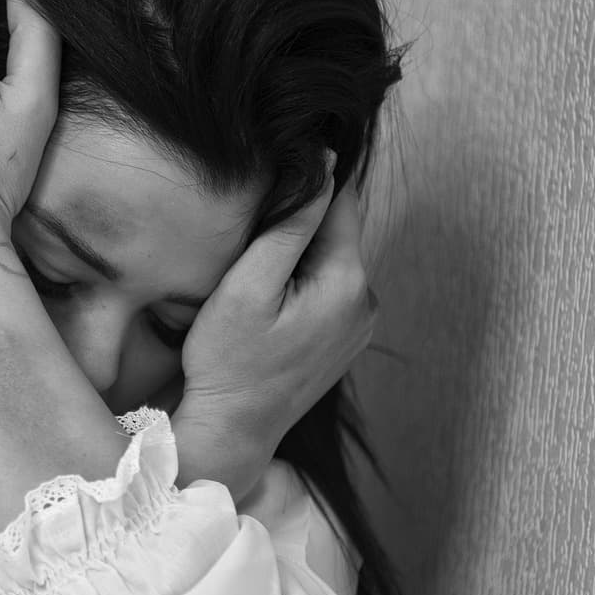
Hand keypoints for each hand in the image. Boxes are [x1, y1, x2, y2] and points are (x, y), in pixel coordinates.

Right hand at [171, 157, 376, 497]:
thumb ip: (290, 225)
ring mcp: (359, 325)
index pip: (340, 200)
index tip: (269, 183)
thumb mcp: (248, 286)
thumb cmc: (228, 361)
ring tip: (254, 273)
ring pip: (331, 260)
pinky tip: (267, 302)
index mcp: (348, 281)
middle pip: (336, 231)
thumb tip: (325, 164)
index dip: (306, 182)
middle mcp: (367, 301)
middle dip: (299, 223)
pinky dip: (301, 283)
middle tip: (249, 236)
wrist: (232, 431)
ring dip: (298, 254)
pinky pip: (328, 290)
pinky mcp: (343, 341)